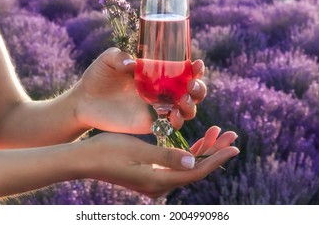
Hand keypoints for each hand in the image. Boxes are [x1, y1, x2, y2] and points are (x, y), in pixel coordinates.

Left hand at [73, 47, 206, 133]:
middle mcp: (162, 90)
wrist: (83, 101)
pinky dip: (177, 121)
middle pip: (191, 92)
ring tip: (184, 101)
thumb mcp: (107, 60)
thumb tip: (133, 63)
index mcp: (156, 73)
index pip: (183, 70)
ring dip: (191, 106)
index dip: (195, 69)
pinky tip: (173, 116)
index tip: (197, 65)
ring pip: (186, 109)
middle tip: (191, 86)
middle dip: (199, 89)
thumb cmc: (97, 76)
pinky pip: (170, 124)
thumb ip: (119, 57)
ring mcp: (157, 107)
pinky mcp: (149, 122)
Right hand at [77, 127, 238, 197]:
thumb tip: (194, 164)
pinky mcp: (150, 173)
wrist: (84, 160)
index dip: (217, 158)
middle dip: (214, 151)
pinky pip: (176, 164)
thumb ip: (167, 157)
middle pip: (195, 169)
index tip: (235, 146)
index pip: (197, 172)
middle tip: (232, 135)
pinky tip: (196, 143)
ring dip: (202, 150)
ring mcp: (155, 180)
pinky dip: (187, 153)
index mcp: (158, 181)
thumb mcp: (137, 151)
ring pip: (187, 166)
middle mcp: (160, 184)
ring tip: (217, 133)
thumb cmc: (107, 152)